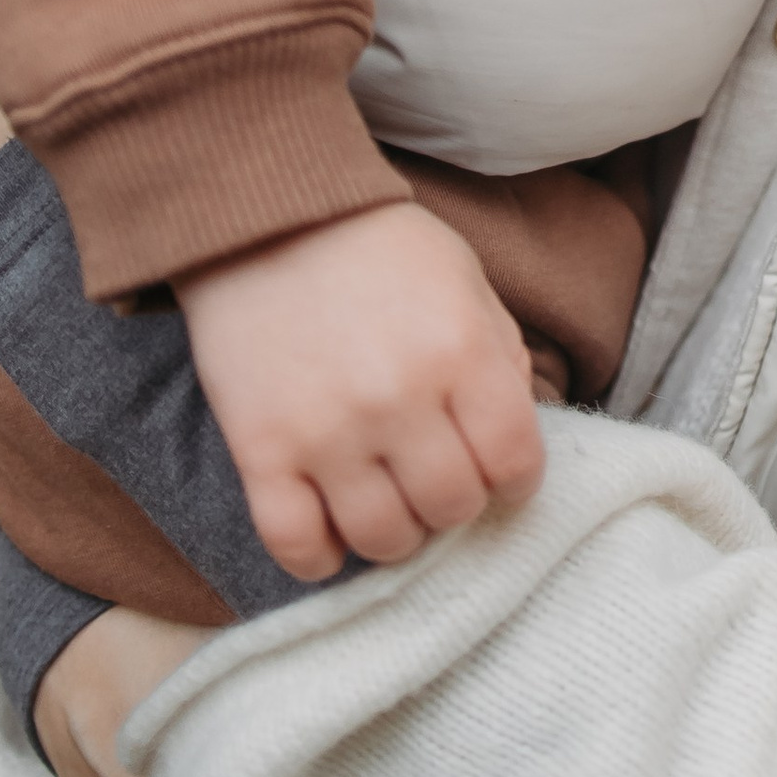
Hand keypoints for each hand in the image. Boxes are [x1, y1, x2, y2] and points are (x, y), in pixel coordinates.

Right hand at [178, 200, 545, 582]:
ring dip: (395, 532)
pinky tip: (332, 533)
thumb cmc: (383, 251)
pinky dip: (320, 558)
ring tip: (388, 499)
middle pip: (450, 508)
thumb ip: (499, 360)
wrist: (272, 218)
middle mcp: (398, 399)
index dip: (515, 478)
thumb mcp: (468, 283)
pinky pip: (296, 545)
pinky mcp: (261, 450)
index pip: (514, 463)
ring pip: (382, 539)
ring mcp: (326, 431)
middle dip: (454, 501)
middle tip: (436, 475)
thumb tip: (511, 444)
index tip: (498, 470)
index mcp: (460, 351)